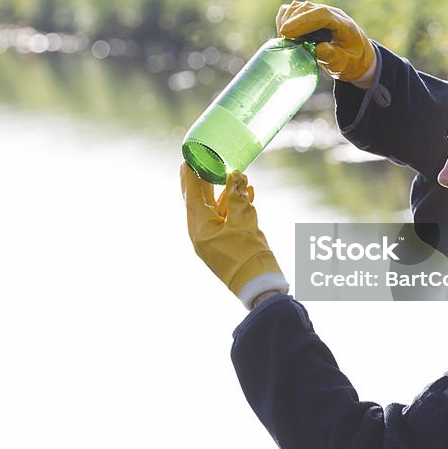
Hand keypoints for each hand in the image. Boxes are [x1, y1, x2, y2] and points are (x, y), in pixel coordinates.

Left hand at [180, 164, 288, 308]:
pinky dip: (234, 206)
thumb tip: (235, 175)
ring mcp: (213, 240)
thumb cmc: (250, 255)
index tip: (187, 161)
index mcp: (200, 228)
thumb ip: (237, 195)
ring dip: (225, 192)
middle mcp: (202, 234)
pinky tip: (248, 192)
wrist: (260, 287)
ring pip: (216, 210)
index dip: (190, 177)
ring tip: (234, 174)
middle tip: (201, 163)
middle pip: (200, 202)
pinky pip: (226, 220)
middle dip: (203, 182)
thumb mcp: (244, 220)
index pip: (191, 197)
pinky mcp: (225, 244)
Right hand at [276, 1, 375, 82]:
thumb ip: (333, 57)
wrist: (357, 57)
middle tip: (284, 42)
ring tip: (284, 40)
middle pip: (307, 8)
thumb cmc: (351, 62)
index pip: (322, 15)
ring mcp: (321, 12)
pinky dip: (284, 19)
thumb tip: (318, 49)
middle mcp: (332, 14)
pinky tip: (284, 34)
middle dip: (291, 22)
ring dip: (286, 20)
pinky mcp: (311, 15)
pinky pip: (293, 10)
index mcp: (344, 24)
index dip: (303, 21)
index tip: (286, 32)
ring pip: (297, 7)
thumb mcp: (345, 65)